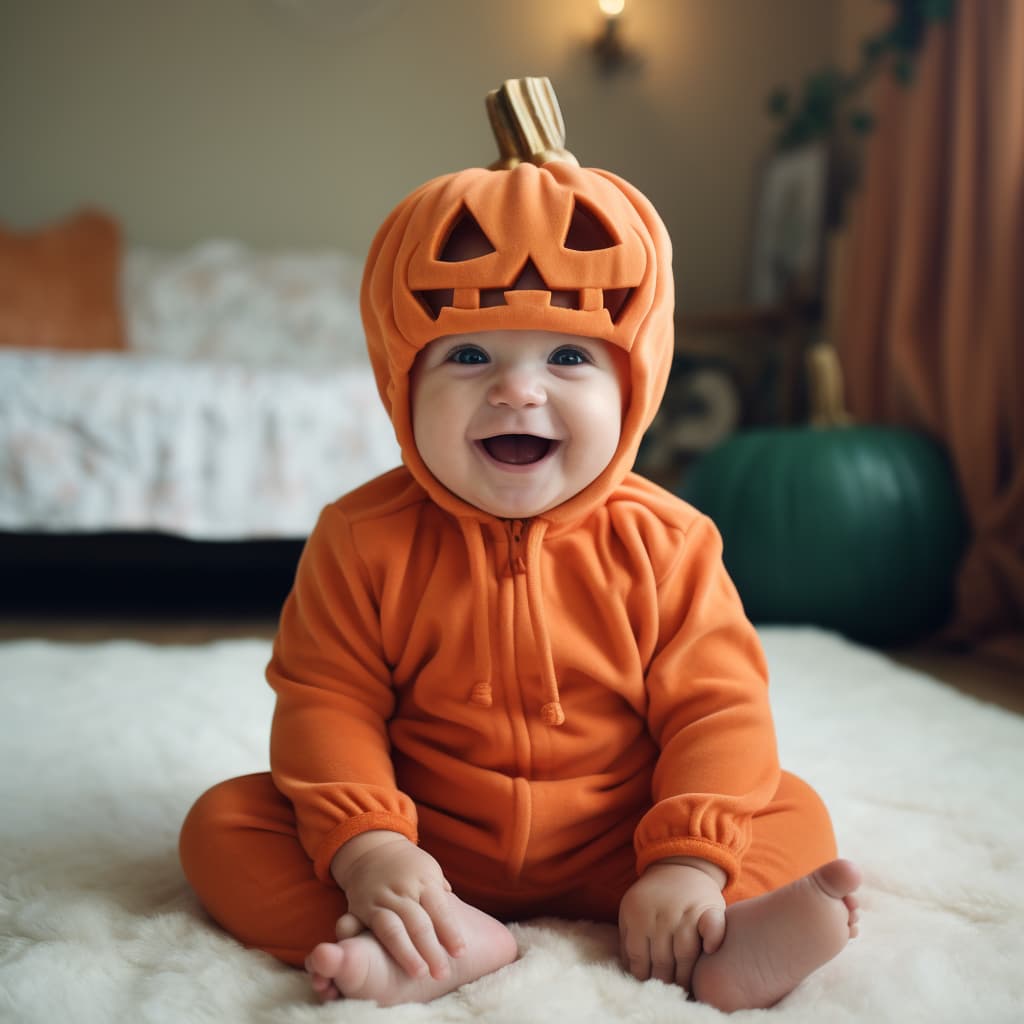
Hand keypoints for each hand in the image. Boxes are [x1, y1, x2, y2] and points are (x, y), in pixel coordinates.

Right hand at [329, 831, 465, 980]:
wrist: (371, 850)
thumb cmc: (409, 867)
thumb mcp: (429, 871)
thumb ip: (442, 897)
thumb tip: (461, 923)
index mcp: (425, 879)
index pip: (440, 909)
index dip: (450, 932)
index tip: (461, 953)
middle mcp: (403, 890)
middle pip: (418, 923)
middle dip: (431, 950)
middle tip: (442, 973)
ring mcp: (381, 899)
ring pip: (394, 930)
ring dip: (407, 954)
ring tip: (420, 973)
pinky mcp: (362, 909)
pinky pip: (372, 930)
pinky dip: (381, 948)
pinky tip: (387, 964)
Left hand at [618, 858, 726, 991]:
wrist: (680, 864)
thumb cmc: (653, 896)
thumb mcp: (631, 911)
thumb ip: (628, 940)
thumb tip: (631, 973)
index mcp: (637, 914)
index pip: (639, 957)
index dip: (644, 977)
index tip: (649, 987)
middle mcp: (660, 913)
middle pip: (662, 960)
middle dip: (665, 981)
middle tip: (668, 992)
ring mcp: (685, 910)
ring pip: (685, 953)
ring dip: (686, 975)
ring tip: (684, 987)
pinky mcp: (708, 907)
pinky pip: (712, 927)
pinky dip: (713, 939)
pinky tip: (709, 950)